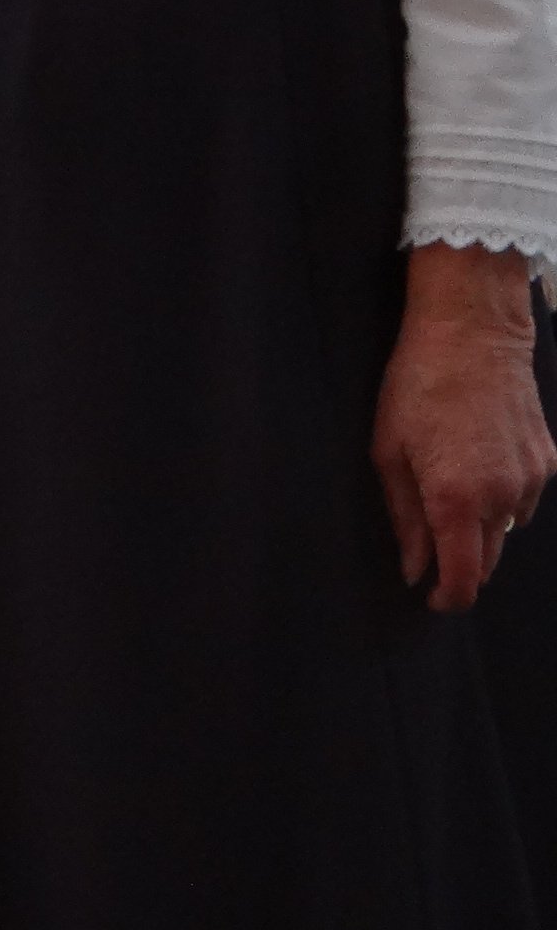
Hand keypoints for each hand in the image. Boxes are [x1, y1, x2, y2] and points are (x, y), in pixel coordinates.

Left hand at [371, 244, 555, 611]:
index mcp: (456, 499)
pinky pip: (524, 500)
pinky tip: (480, 463)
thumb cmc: (417, 385)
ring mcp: (531, 480)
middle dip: (460, 563)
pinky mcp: (548, 461)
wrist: (472, 331)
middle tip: (431, 544)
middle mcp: (502, 497)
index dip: (447, 598)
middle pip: (487, 561)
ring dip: (482, 528)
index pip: (463, 578)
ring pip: (507, 531)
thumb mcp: (389, 450)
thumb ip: (405, 517)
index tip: (430, 597)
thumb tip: (414, 568)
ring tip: (452, 486)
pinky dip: (503, 498)